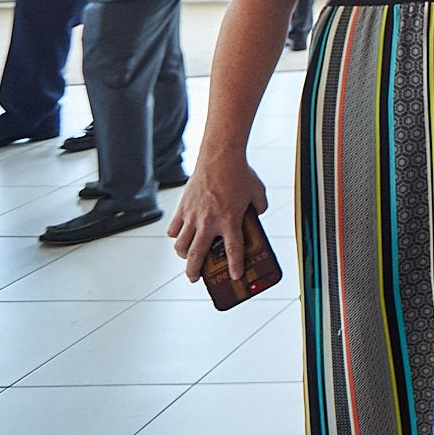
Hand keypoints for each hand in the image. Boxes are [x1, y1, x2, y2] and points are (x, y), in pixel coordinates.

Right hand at [168, 155, 268, 280]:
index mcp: (230, 219)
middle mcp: (209, 221)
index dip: (235, 265)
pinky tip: (181, 236)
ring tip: (188, 258)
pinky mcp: (182, 208)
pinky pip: (173, 229)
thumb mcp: (258, 192)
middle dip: (194, 272)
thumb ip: (259, 207)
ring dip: (183, 256)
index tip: (235, 276)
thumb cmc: (240, 173)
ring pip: (181, 246)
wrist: (220, 156)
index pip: (233, 250)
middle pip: (197, 256)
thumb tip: (257, 215)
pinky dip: (176, 236)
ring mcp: (193, 216)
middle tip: (195, 278)